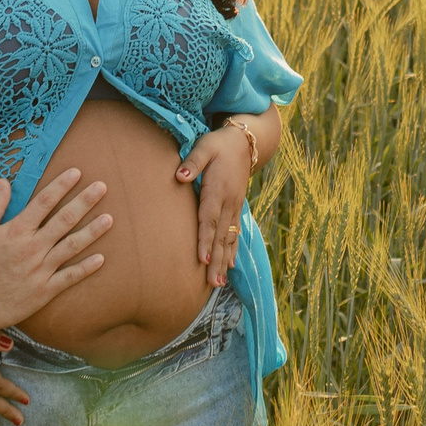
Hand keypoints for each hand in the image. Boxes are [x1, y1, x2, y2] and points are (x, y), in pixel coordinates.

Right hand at [0, 167, 111, 331]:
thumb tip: (4, 181)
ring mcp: (39, 270)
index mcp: (16, 230)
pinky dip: (86, 268)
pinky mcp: (43, 291)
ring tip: (110, 219)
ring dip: (92, 231)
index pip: (44, 202)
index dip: (61, 185)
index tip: (77, 172)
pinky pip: (69, 278)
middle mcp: (32, 247)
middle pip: (64, 220)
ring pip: (71, 247)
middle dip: (84, 201)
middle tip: (102, 187)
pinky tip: (102, 258)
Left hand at [177, 129, 250, 287]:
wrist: (245, 142)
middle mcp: (228, 203)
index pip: (209, 220)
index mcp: (218, 190)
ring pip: (228, 239)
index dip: (205, 240)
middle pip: (220, 236)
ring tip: (219, 282)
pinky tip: (229, 265)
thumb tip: (180, 176)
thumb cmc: (218, 144)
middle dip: (215, 260)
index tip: (202, 260)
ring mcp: (234, 207)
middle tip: (212, 283)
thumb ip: (193, 161)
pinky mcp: (236, 208)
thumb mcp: (204, 146)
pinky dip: (232, 250)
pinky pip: (234, 233)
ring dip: (223, 261)